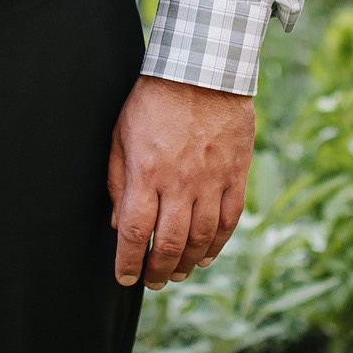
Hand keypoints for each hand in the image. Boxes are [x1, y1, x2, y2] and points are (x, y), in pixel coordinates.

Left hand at [106, 76, 255, 289]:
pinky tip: (205, 256)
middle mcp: (180, 183)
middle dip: (157, 271)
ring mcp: (211, 181)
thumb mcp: (121, 134)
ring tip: (176, 273)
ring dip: (187, 263)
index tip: (125, 277)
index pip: (135, 232)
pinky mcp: (235, 175)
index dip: (128, 262)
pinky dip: (217, 245)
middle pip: (168, 244)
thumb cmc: (153, 100)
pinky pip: (229, 221)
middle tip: (152, 282)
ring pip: (201, 239)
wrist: (202, 70)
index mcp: (147, 172)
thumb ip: (117, 180)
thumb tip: (119, 224)